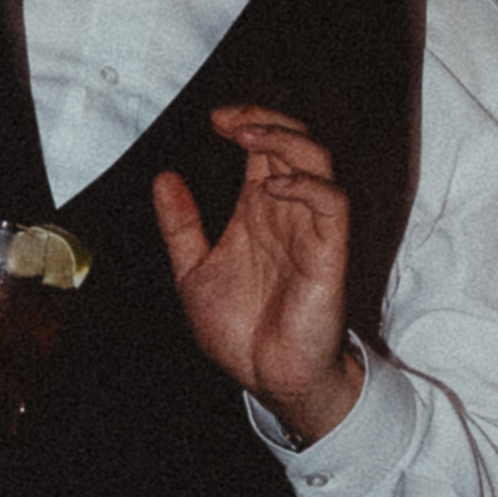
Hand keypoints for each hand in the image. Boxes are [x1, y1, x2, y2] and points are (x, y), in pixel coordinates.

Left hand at [152, 106, 356, 443]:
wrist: (266, 379)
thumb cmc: (240, 332)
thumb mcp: (193, 272)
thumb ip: (181, 226)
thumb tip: (164, 179)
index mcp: (257, 210)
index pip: (262, 147)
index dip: (245, 122)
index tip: (214, 118)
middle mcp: (286, 212)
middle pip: (293, 140)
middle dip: (265, 118)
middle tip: (230, 118)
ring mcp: (309, 228)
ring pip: (317, 160)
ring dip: (285, 139)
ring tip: (248, 136)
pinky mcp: (329, 252)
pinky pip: (333, 203)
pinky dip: (307, 185)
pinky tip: (274, 185)